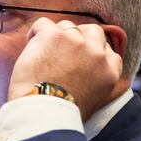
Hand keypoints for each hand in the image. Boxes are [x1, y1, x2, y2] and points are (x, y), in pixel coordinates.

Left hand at [8, 18, 123, 119]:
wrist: (45, 116)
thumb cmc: (64, 114)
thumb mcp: (95, 99)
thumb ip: (96, 79)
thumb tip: (85, 70)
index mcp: (110, 70)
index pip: (108, 48)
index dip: (93, 49)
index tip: (80, 56)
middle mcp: (97, 54)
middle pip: (93, 31)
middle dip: (79, 37)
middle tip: (63, 50)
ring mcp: (76, 42)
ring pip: (67, 26)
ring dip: (56, 36)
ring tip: (44, 54)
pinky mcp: (53, 36)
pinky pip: (43, 24)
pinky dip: (35, 34)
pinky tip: (30, 48)